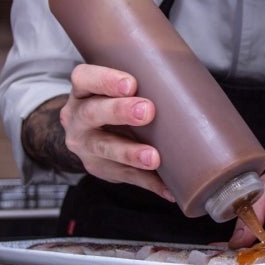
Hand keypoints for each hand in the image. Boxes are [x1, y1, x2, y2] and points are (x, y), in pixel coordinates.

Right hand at [60, 64, 174, 200]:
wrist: (88, 134)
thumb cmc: (111, 102)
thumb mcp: (113, 89)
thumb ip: (140, 82)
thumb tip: (186, 80)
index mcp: (83, 91)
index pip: (85, 78)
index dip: (105, 80)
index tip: (131, 84)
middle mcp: (78, 118)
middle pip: (93, 113)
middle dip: (120, 111)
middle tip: (147, 111)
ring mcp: (86, 146)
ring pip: (104, 149)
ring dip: (131, 153)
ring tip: (153, 158)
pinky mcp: (100, 169)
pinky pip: (124, 176)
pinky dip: (148, 181)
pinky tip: (167, 186)